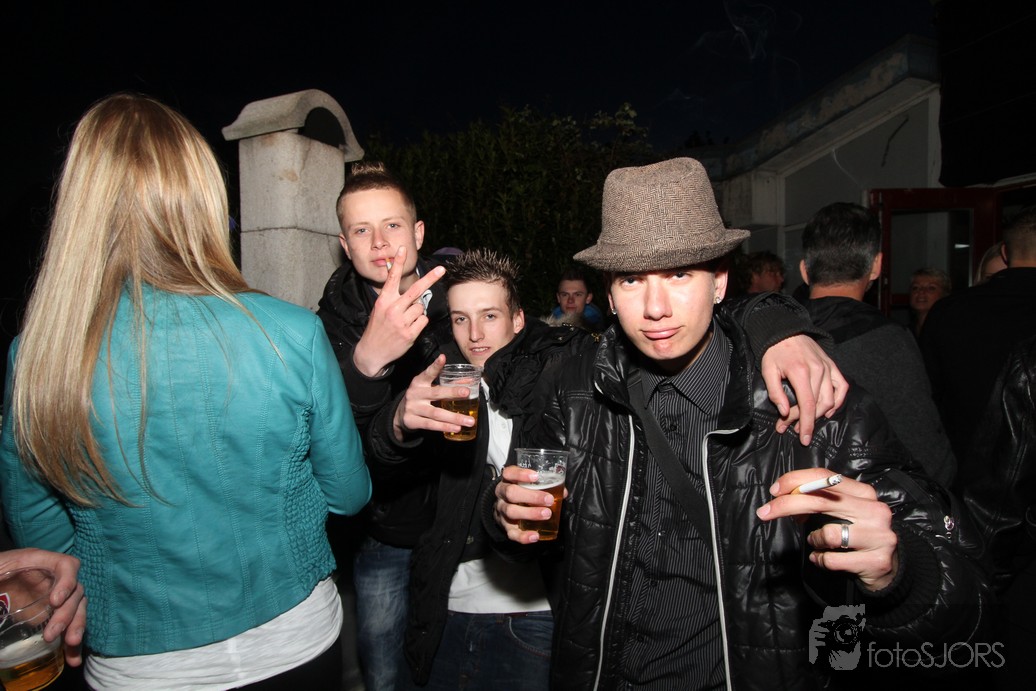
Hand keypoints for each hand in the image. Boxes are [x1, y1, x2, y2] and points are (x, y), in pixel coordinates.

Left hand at [0, 548, 86, 666]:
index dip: (67, 581)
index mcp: (39, 563)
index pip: (67, 566)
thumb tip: (0, 597)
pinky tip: (73, 658)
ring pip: (78, 609)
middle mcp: (54, 580)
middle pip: (75, 592)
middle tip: (52, 634)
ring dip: (76, 627)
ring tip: (71, 644)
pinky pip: (69, 626)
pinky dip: (72, 644)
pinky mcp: (52, 616)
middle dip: (68, 614)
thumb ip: (0, 578)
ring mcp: (55, 598)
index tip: (55, 602)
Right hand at [352, 246, 445, 376]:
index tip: (402, 248)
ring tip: (405, 321)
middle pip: (416, 290)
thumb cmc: (378, 328)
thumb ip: (393, 298)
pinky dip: (419, 324)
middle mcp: (393, 309)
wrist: (372, 351)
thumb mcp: (379, 309)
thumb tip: (415, 293)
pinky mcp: (410, 334)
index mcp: (384, 300)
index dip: (398, 262)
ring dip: (417, 313)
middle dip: (431, 278)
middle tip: (442, 269)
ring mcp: (402, 322)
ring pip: (421, 308)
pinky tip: (409, 329)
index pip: (392, 278)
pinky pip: (423, 321)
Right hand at [392, 355, 476, 440]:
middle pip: (436, 393)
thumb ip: (447, 384)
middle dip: (452, 392)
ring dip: (454, 417)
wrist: (400, 414)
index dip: (436, 366)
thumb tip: (469, 381)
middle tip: (467, 392)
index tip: (443, 358)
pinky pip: (431, 425)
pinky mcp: (412, 421)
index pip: (428, 373)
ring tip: (469, 420)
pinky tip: (456, 428)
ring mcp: (413, 408)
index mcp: (419, 382)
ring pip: (436, 413)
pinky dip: (445, 427)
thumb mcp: (429, 387)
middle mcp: (415, 394)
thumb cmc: (420, 397)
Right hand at [493, 466, 562, 543]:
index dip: (521, 474)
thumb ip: (545, 486)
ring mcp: (502, 511)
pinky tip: (535, 536)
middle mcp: (502, 494)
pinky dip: (523, 536)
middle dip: (531, 496)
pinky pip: (512, 533)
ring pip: (511, 512)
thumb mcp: (529, 485)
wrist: (505, 509)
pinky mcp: (505, 527)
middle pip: (511, 493)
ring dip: (530, 514)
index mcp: (507, 480)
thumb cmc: (522, 492)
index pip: (509, 473)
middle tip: (549, 499)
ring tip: (546, 514)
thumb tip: (563, 492)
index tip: (536, 477)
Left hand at [756, 469, 897, 590]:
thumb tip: (784, 498)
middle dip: (786, 506)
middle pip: (820, 501)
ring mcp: (878, 535)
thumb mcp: (841, 514)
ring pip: (827, 534)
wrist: (891, 568)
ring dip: (814, 541)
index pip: (825, 477)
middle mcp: (874, 510)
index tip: (774, 490)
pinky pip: (832, 559)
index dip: (795, 480)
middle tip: (764, 513)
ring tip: (819, 544)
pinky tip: (825, 559)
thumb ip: (818, 502)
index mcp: (864, 493)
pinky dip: (820, 560)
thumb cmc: (858, 535)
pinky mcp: (876, 560)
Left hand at [760, 335, 848, 445]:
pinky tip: (828, 410)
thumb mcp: (768, 371)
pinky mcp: (832, 365)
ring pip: (830, 398)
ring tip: (806, 422)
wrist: (785, 330)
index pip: (808, 404)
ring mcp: (827, 367)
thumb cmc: (774, 351)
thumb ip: (775, 393)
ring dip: (820, 414)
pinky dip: (838, 400)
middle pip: (817, 404)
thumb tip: (784, 412)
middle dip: (806, 420)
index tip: (804, 439)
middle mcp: (818, 370)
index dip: (807, 424)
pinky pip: (841, 386)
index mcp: (801, 372)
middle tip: (792, 428)